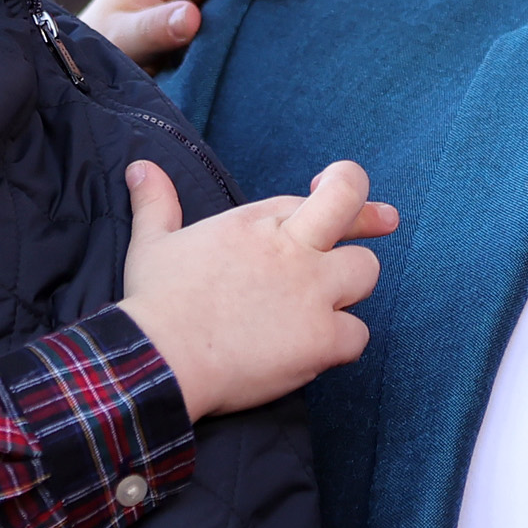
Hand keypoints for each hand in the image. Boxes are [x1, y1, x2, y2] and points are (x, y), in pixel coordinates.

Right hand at [116, 158, 395, 417]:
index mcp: (256, 222)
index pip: (311, 197)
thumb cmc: (156, 303)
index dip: (329, 194)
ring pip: (365, 271)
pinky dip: (342, 345)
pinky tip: (317, 351)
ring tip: (325, 307)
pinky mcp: (321, 338)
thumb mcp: (151, 243)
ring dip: (350, 289)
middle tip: (387, 220)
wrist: (160, 359)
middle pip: (351, 205)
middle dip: (370, 212)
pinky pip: (358, 335)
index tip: (327, 195)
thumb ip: (156, 202)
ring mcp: (311, 291)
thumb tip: (140, 167)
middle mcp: (291, 248)